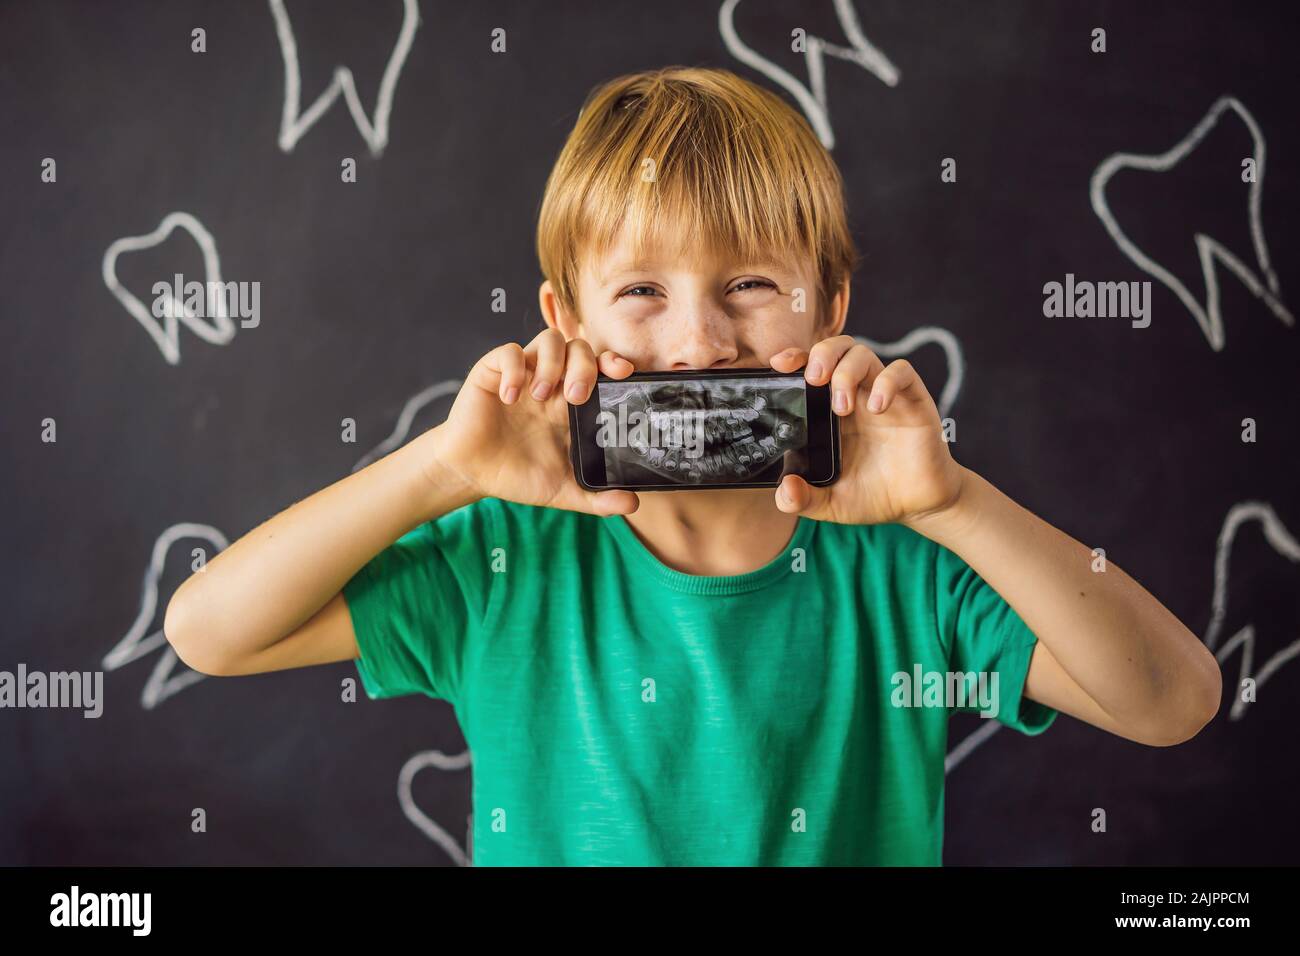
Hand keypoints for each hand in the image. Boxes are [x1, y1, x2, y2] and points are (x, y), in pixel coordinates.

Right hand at [428, 328, 640, 515]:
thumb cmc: (517, 475)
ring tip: (541, 396)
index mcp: (571, 403)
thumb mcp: (562, 490)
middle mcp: (551, 383)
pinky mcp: (493, 372)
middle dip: (584, 366)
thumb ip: (596, 498)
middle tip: (576, 397)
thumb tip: (632, 505)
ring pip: (549, 339)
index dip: (613, 363)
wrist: (472, 475)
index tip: (623, 373)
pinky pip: (509, 352)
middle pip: (579, 348)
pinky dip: (514, 370)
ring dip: (552, 364)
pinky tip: (510, 397)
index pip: (600, 368)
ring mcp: (524, 375)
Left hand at [768, 337, 965, 526]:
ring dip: (847, 373)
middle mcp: (856, 396)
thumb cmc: (874, 496)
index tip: (779, 365)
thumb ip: (804, 500)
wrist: (918, 505)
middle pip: (837, 349)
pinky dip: (886, 382)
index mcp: (830, 412)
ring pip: (863, 354)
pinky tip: (877, 408)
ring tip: (842, 409)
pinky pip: (902, 373)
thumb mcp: (831, 503)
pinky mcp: (913, 402)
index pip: (811, 368)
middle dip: (821, 354)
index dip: (795, 358)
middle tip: (814, 380)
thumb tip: (784, 491)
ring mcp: (884, 396)